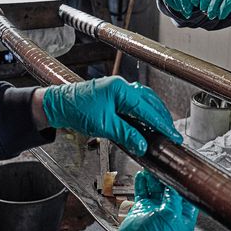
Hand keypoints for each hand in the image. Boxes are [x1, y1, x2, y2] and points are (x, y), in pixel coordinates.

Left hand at [42, 77, 181, 155]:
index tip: (172, 135)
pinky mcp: (112, 94)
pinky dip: (143, 110)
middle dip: (162, 117)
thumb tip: (142, 144)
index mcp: (121, 90)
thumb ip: (126, 134)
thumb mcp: (104, 126)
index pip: (148, 109)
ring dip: (154, 113)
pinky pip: (134, 101)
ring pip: (143, 99)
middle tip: (171, 132)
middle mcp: (121, 86)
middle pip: (150, 101)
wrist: (57, 105)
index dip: (162, 124)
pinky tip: (145, 120)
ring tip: (162, 127)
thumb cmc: (76, 111)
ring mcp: (117, 89)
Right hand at [113, 171, 197, 230]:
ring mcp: (156, 209)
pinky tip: (142, 175)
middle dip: (166, 178)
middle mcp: (170, 213)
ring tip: (151, 168)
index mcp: (183, 219)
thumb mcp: (170, 216)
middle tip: (164, 167)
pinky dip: (142, 183)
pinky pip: (143, 191)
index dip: (184, 185)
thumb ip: (173, 198)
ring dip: (153, 178)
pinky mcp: (143, 208)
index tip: (181, 173)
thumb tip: (173, 186)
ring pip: (156, 189)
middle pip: (170, 190)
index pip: (187, 197)